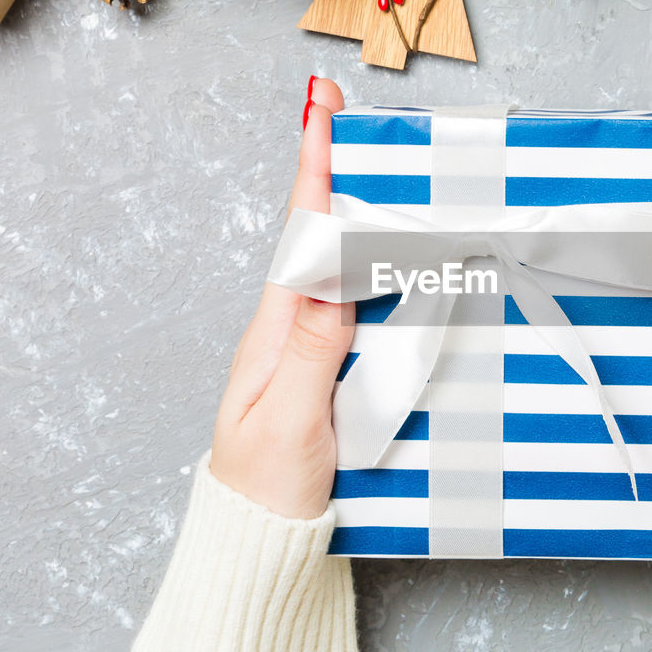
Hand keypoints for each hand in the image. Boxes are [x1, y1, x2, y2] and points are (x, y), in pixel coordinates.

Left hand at [208, 78, 353, 518]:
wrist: (260, 543)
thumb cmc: (267, 490)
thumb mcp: (289, 423)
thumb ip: (311, 352)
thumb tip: (329, 276)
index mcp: (276, 331)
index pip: (300, 237)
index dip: (314, 171)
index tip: (320, 108)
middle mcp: (293, 328)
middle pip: (319, 235)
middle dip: (335, 170)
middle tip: (348, 113)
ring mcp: (313, 348)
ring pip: (339, 265)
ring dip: (357, 210)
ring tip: (375, 161)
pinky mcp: (332, 370)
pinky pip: (356, 304)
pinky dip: (373, 265)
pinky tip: (390, 253)